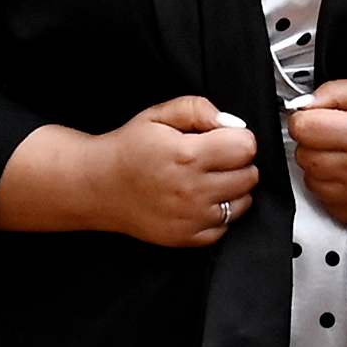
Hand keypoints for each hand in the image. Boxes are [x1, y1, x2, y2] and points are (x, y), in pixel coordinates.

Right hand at [94, 98, 262, 247]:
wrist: (97, 186)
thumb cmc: (128, 149)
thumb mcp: (158, 115)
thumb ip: (197, 109)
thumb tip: (231, 123)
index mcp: (187, 155)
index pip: (246, 147)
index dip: (238, 138)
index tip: (224, 139)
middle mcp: (191, 190)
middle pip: (249, 175)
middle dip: (237, 163)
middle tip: (215, 158)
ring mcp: (190, 218)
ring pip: (243, 202)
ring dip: (232, 189)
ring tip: (207, 179)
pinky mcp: (186, 238)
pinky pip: (226, 226)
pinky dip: (219, 213)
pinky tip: (199, 200)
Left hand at [288, 81, 346, 224]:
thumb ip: (337, 92)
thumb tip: (306, 103)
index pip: (301, 128)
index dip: (306, 119)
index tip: (317, 118)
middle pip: (303, 154)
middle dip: (313, 142)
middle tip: (336, 136)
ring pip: (310, 180)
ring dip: (320, 166)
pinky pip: (325, 201)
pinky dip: (331, 189)